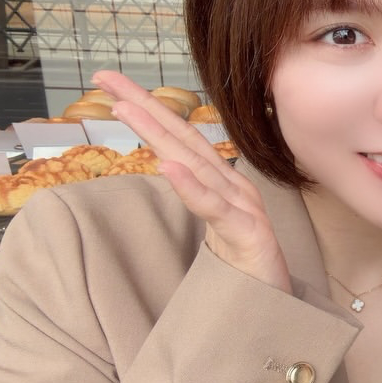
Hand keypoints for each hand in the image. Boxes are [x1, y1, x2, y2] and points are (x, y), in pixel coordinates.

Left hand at [93, 71, 291, 293]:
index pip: (180, 139)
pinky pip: (214, 209)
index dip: (148, 109)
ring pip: (195, 165)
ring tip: (125, 108)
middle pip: (184, 140)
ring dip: (158, 134)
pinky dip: (190, 186)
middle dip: (144, 105)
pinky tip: (167, 165)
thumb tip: (170, 164)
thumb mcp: (216, 224)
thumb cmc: (245, 267)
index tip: (111, 85)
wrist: (276, 305)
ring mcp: (241, 208)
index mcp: (222, 183)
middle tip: (105, 77)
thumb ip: (198, 193)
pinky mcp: (247, 235)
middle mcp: (232, 186)